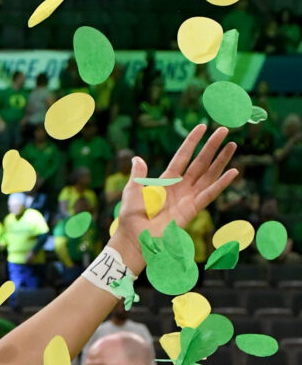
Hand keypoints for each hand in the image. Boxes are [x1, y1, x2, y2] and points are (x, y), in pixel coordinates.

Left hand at [110, 125, 237, 272]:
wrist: (134, 238)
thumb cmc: (130, 217)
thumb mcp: (132, 191)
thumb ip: (138, 175)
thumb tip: (137, 158)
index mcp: (165, 181)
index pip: (182, 157)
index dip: (192, 142)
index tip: (202, 127)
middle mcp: (180, 188)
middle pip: (199, 163)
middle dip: (211, 147)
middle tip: (224, 130)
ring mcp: (188, 198)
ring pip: (208, 175)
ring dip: (221, 160)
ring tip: (232, 145)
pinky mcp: (192, 210)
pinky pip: (209, 194)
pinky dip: (221, 184)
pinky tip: (233, 172)